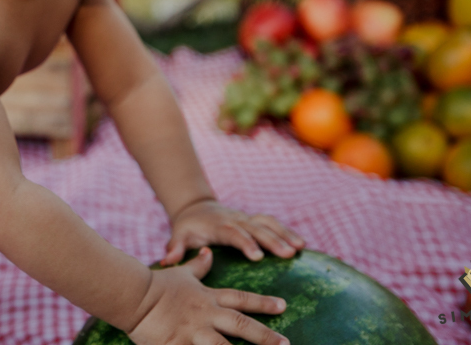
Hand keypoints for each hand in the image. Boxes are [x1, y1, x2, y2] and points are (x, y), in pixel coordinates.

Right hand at [128, 247, 288, 344]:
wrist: (134, 295)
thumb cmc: (158, 285)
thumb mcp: (182, 274)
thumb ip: (198, 267)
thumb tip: (209, 253)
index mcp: (208, 298)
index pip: (241, 299)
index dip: (263, 303)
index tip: (283, 306)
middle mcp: (206, 315)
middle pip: (240, 325)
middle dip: (265, 337)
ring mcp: (194, 332)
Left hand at [161, 200, 304, 265]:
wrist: (195, 208)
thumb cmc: (187, 227)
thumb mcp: (178, 236)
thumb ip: (175, 248)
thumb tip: (168, 261)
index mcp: (219, 225)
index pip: (234, 233)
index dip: (246, 243)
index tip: (258, 256)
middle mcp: (235, 220)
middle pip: (256, 228)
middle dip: (272, 240)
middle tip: (288, 254)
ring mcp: (246, 219)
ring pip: (268, 224)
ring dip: (284, 234)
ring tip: (300, 248)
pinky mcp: (253, 221)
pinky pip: (272, 224)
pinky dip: (287, 231)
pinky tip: (302, 245)